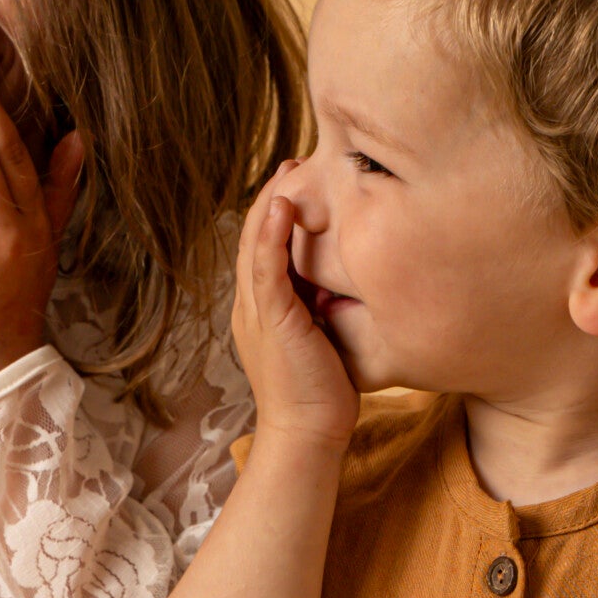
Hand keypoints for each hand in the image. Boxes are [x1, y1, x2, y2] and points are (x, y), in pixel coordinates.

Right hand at [233, 179, 358, 452]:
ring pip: (254, 246)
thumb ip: (325, 310)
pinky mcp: (272, 319)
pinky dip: (269, 235)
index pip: (262, 250)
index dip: (275, 215)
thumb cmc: (322, 396)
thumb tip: (346, 286)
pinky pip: (265, 269)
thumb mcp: (323, 340)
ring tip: (288, 170)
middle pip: (252, 238)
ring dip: (269, 204)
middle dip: (271, 198)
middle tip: (292, 163)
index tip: (296, 185)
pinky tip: (281, 206)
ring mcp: (258, 311)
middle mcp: (252, 305)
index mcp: (262, 310)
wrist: (309, 434)